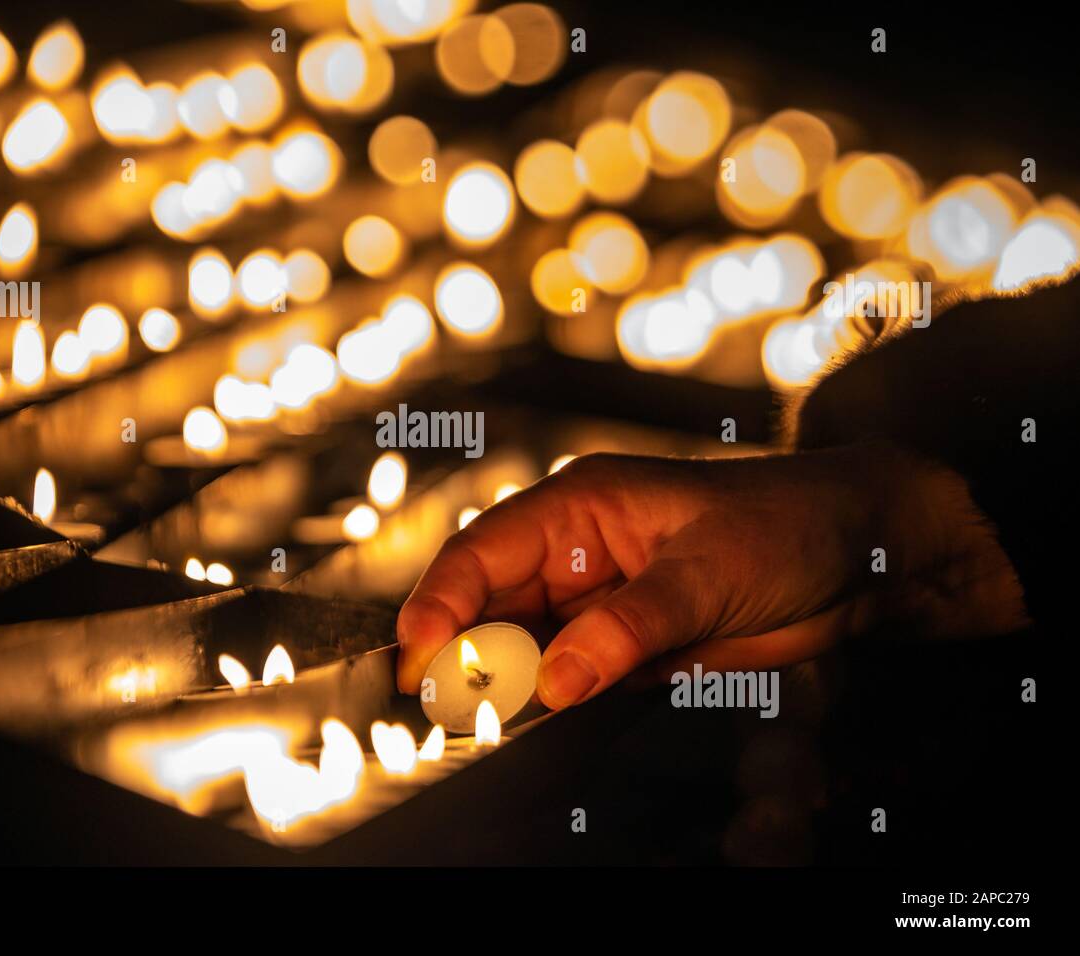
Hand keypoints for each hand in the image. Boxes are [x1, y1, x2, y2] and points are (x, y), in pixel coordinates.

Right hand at [396, 442, 1026, 709]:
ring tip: (471, 724)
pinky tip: (525, 724)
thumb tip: (555, 681)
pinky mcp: (620, 646)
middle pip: (488, 604)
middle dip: (457, 652)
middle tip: (436, 707)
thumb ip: (628, 626)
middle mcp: (574, 552)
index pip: (485, 550)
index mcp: (581, 508)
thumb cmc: (786, 527)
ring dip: (496, 683)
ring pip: (519, 646)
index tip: (419, 652)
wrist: (860, 558)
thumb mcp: (705, 572)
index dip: (442, 599)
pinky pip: (564, 676)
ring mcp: (595, 602)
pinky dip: (541, 702)